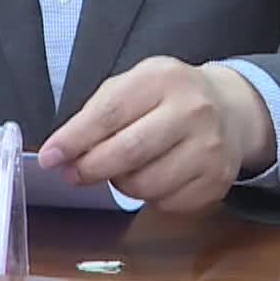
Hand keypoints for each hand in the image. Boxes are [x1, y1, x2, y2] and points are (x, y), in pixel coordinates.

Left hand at [37, 57, 276, 212]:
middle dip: (91, 168)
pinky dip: (149, 197)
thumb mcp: (133, 86)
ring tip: (121, 170)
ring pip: (145, 185)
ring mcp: (210, 148)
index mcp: (163, 78)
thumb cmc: (167, 98)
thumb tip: (60, 154)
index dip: (74, 139)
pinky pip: (166, 203)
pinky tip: (152, 176)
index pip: (109, 112)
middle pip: (128, 152)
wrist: (230, 109)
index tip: (49, 157)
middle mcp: (192, 110)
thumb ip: (97, 114)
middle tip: (73, 174)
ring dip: (121, 184)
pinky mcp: (218, 180)